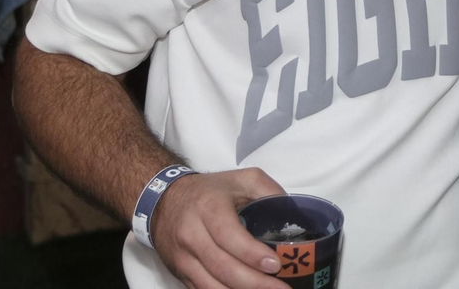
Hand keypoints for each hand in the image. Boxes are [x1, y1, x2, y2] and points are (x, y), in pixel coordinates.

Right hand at [150, 168, 291, 288]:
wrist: (164, 201)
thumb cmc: (209, 191)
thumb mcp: (242, 179)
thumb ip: (269, 191)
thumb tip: (294, 215)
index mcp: (208, 208)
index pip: (229, 236)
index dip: (252, 254)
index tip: (276, 265)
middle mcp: (191, 234)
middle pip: (222, 267)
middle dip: (254, 283)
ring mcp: (183, 257)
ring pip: (210, 285)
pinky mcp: (180, 272)